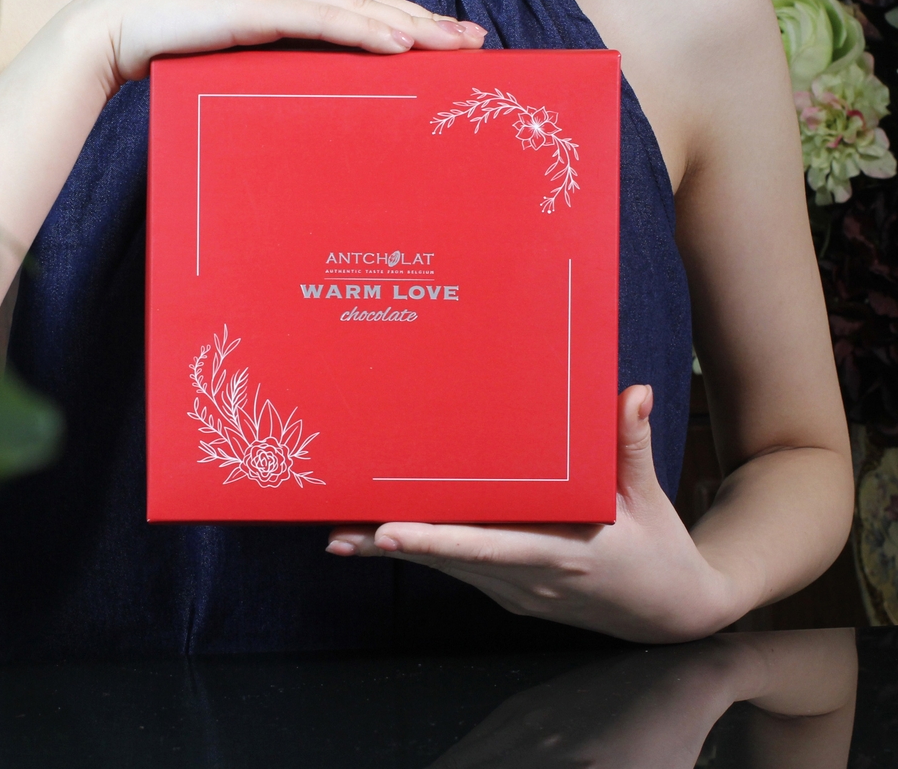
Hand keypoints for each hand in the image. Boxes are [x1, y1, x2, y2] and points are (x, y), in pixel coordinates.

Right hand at [72, 0, 485, 91]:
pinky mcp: (253, 0)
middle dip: (426, 23)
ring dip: (409, 29)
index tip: (449, 35)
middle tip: (474, 43)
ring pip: (355, 7)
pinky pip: (322, 20)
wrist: (117, 29)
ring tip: (452, 48)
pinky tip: (399, 46)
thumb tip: (327, 68)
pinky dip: (363, 33)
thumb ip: (286, 37)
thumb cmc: (180, 38)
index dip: (409, 15)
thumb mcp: (244, 33)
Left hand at [327, 385, 741, 642]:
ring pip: (450, 570)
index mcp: (564, 554)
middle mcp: (532, 579)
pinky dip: (429, 556)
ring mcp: (521, 593)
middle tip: (338, 533)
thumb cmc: (661, 552)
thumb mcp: (651, 500)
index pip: (488, 547)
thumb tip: (634, 393)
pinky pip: (465, 572)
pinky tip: (394, 540)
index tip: (389, 531)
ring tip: (346, 536)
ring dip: (400, 553)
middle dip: (393, 547)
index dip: (435, 542)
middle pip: (451, 561)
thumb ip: (632, 446)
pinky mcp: (517, 595)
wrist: (673, 616)